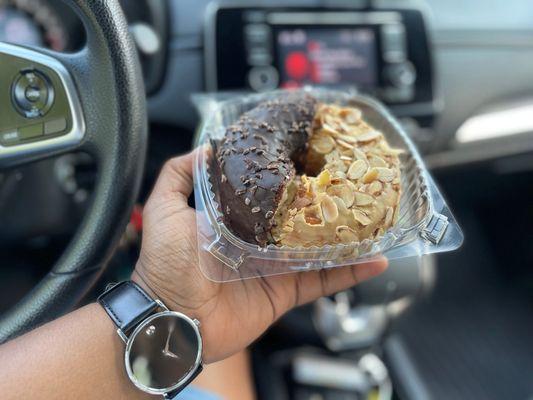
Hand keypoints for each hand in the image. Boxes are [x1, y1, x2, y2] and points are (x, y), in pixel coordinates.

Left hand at [132, 151, 386, 362]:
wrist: (171, 318)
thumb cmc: (164, 264)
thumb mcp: (164, 208)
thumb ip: (179, 174)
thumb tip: (206, 147)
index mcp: (234, 218)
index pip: (268, 194)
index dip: (289, 177)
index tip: (310, 156)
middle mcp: (258, 240)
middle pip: (299, 218)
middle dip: (324, 202)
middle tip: (351, 182)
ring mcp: (274, 267)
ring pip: (318, 247)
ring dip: (346, 235)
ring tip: (373, 216)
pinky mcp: (285, 292)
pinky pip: (322, 280)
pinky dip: (350, 273)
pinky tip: (375, 260)